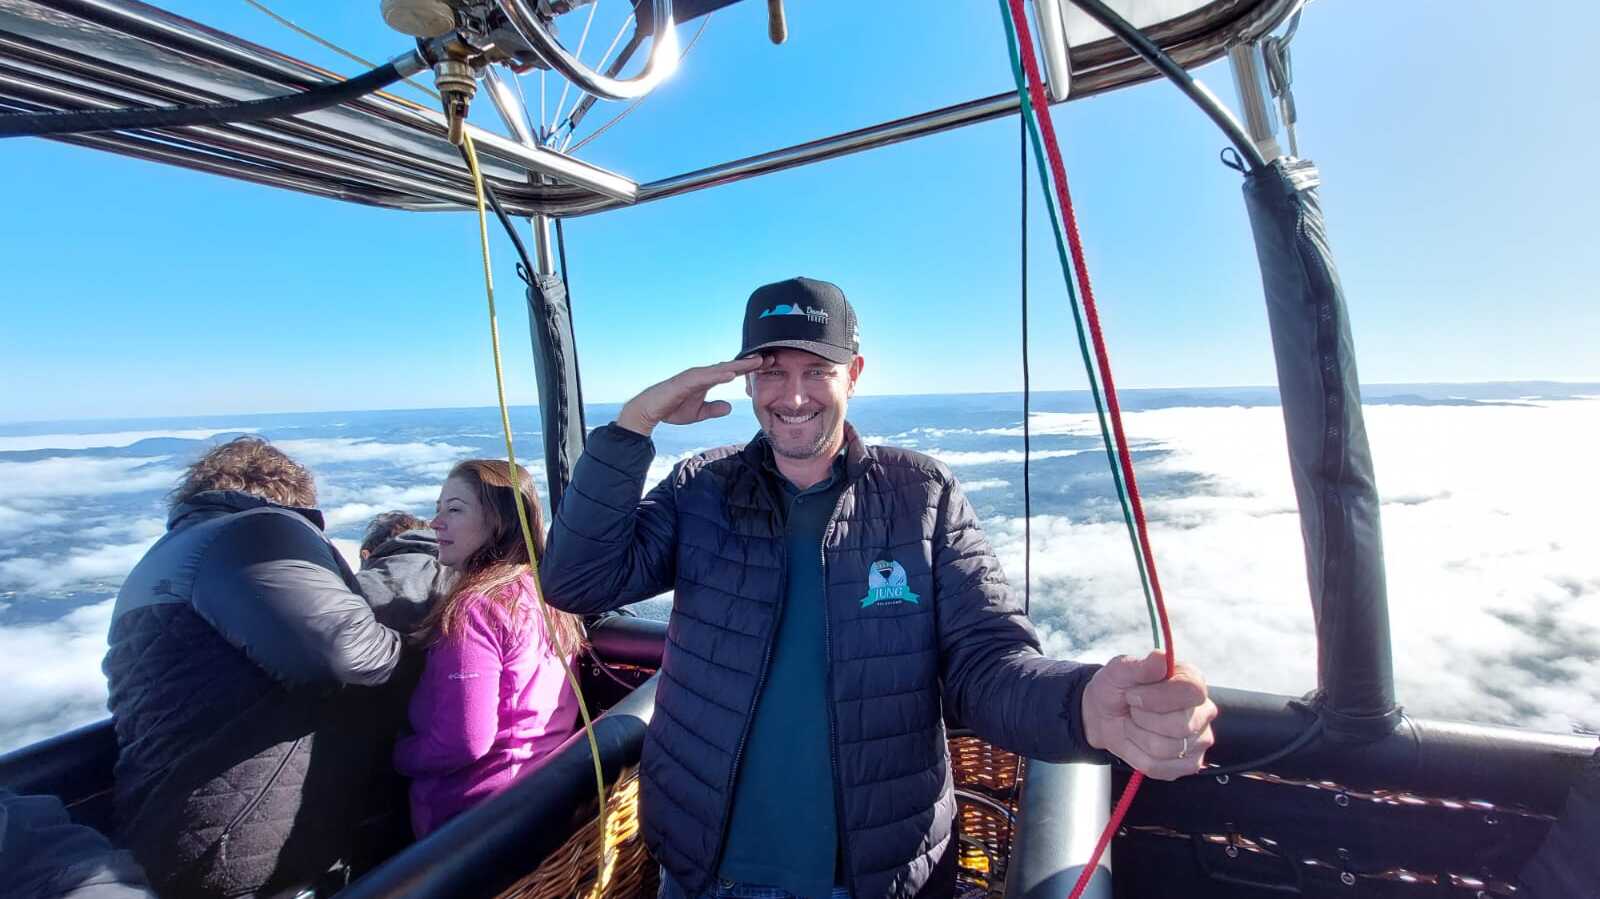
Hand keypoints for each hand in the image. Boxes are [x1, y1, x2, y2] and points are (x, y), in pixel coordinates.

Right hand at [615, 357, 765, 435]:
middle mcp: (702, 375)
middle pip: (730, 366)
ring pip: (720, 369)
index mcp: (707, 380)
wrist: (650, 411)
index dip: (749, 369)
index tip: (768, 365)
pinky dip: (718, 374)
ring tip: (755, 363)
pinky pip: (704, 377)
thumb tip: (729, 406)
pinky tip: (731, 374)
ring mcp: (694, 376)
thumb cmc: (672, 408)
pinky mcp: (685, 381)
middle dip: (749, 363)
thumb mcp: (699, 413)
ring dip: (738, 366)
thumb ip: (713, 409)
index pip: (732, 372)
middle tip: (770, 357)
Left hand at [1081, 650, 1216, 780]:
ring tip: (1134, 724)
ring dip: (1138, 736)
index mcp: (1192, 681)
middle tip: (1133, 710)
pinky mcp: (1189, 764)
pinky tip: (1138, 742)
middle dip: (1143, 719)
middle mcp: (1203, 710)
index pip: (1191, 691)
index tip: (1133, 695)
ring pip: (1166, 748)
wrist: (1104, 715)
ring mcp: (1199, 740)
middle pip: (1180, 726)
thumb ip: (1139, 665)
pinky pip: (1160, 767)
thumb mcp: (1118, 671)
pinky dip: (1139, 756)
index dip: (1159, 697)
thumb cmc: (1116, 689)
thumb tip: (1160, 658)